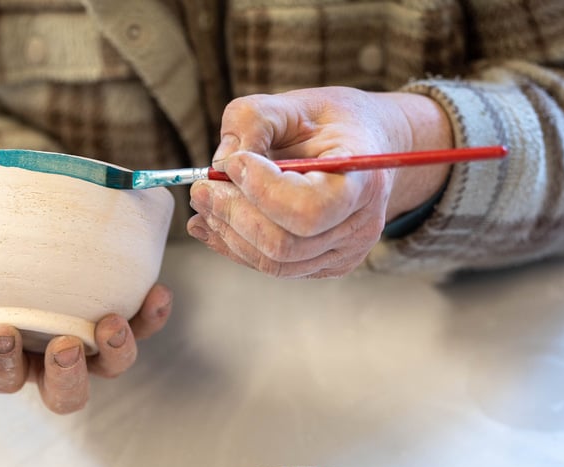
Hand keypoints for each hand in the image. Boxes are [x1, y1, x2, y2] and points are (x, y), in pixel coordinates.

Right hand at [0, 218, 171, 413]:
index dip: (0, 363)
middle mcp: (53, 363)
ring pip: (109, 368)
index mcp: (10, 359)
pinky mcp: (124, 323)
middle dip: (66, 376)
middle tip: (66, 346)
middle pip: (64, 394)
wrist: (26, 251)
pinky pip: (143, 328)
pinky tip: (158, 293)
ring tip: (113, 322)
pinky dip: (151, 316)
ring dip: (115, 351)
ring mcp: (92, 348)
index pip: (2, 376)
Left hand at [187, 87, 452, 277]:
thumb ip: (253, 121)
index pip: (309, 210)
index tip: (234, 162)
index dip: (263, 191)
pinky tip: (211, 222)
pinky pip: (272, 266)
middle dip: (233, 215)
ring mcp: (343, 254)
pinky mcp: (322, 266)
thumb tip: (220, 165)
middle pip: (284, 244)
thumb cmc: (329, 122)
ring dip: (228, 233)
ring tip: (202, 202)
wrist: (363, 147)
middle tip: (199, 189)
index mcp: (363, 181)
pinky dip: (234, 245)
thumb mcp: (292, 103)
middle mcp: (360, 227)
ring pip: (273, 261)